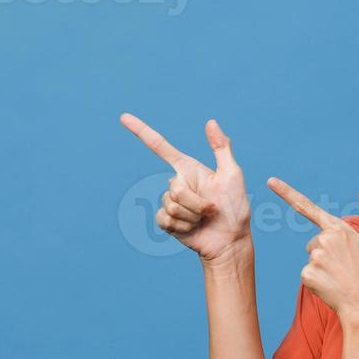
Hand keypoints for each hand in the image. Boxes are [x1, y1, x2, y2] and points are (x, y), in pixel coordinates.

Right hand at [120, 112, 251, 264]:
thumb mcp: (232, 174)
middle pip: (175, 188)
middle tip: (212, 209)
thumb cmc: (236, 207)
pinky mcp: (166, 221)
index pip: (160, 147)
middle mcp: (176, 183)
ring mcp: (169, 203)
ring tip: (204, 219)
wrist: (230, 240)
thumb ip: (221, 148)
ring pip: (172, 205)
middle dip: (196, 202)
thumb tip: (210, 122)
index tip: (123, 117)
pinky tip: (193, 228)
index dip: (141, 131)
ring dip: (193, 215)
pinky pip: (166, 219)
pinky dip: (184, 226)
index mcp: (188, 168)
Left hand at [266, 178, 358, 327]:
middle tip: (346, 267)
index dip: (287, 193)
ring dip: (323, 268)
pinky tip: (332, 286)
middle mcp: (324, 240)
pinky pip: (307, 274)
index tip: (271, 181)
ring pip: (311, 258)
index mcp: (339, 229)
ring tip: (341, 278)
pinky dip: (317, 281)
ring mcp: (314, 258)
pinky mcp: (307, 275)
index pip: (308, 207)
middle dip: (326, 253)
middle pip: (314, 242)